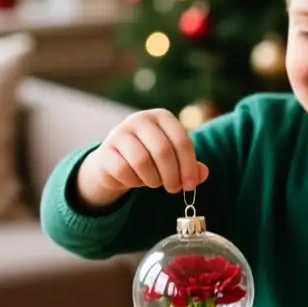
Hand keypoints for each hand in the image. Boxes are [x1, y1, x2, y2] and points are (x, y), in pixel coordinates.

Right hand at [76, 109, 208, 207]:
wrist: (116, 160)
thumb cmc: (152, 158)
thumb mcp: (174, 159)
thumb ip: (190, 165)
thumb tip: (202, 174)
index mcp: (162, 117)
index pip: (182, 141)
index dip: (189, 166)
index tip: (191, 185)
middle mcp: (140, 119)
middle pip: (163, 151)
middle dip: (172, 175)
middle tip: (174, 189)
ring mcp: (120, 132)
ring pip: (142, 161)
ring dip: (153, 180)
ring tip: (155, 183)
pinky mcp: (105, 150)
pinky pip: (123, 170)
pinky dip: (134, 181)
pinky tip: (136, 180)